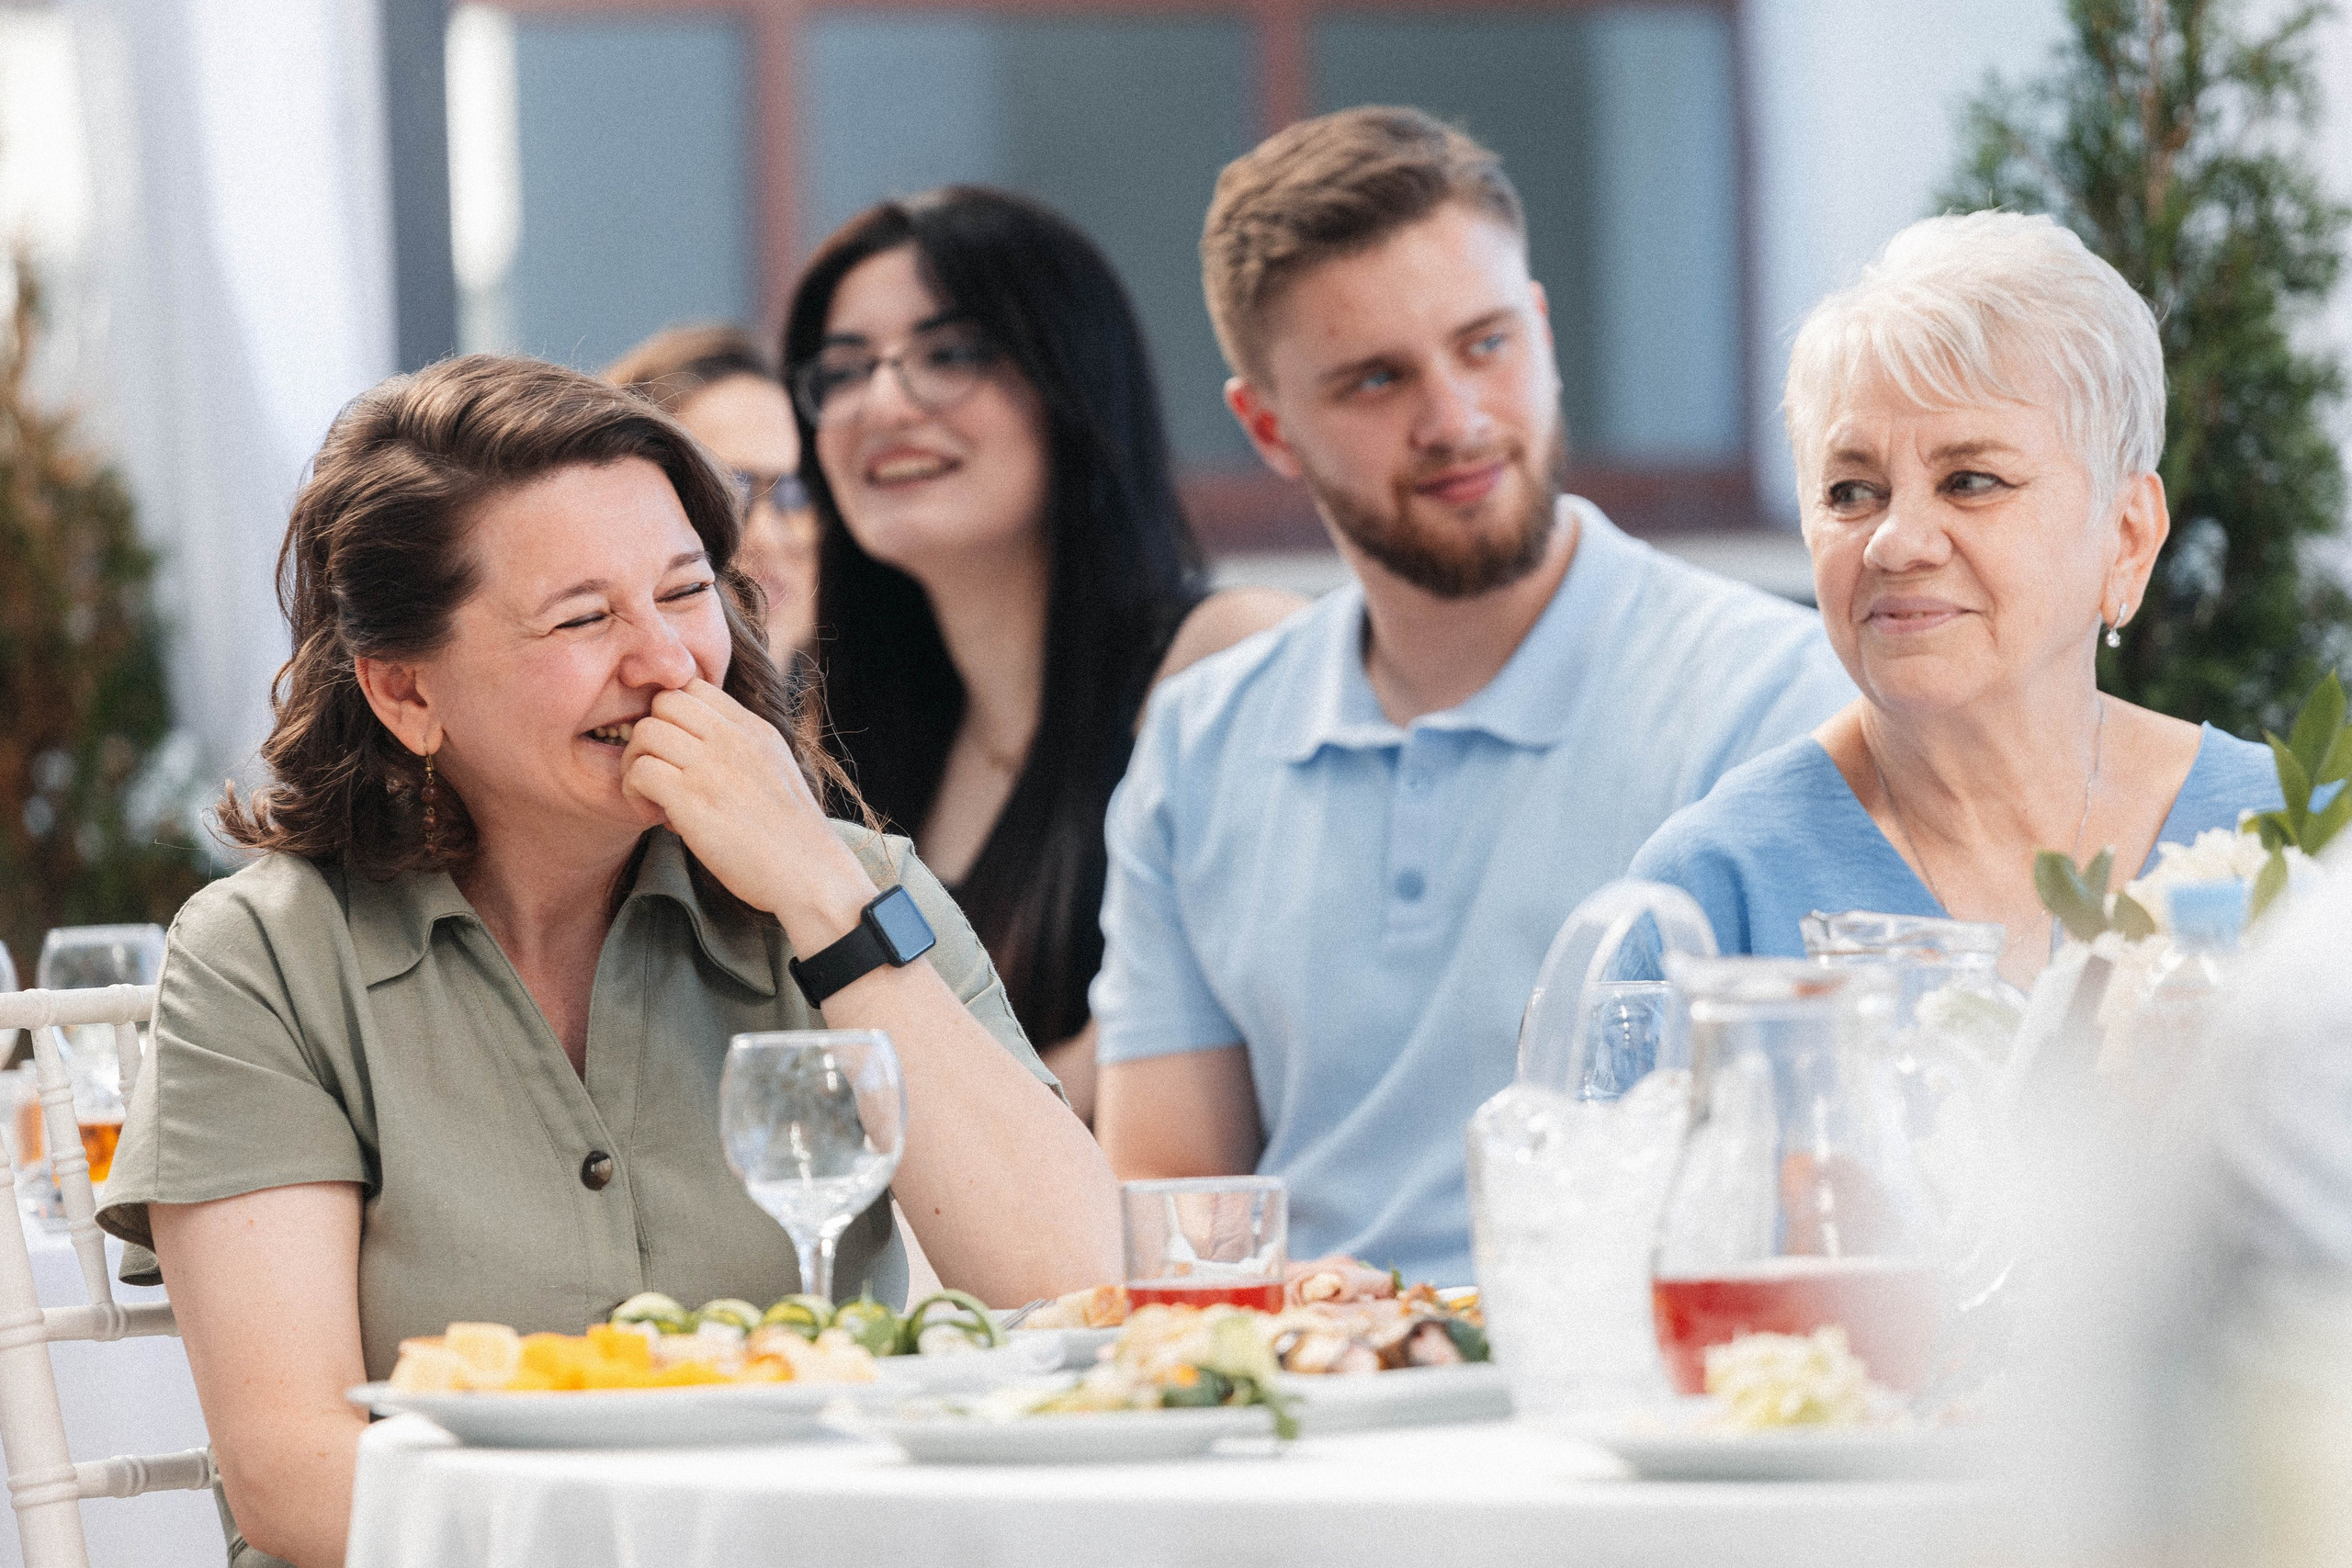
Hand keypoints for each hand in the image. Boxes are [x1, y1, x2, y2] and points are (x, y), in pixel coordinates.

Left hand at [619, 679, 874, 931]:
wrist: (811, 873)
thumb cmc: (790, 834)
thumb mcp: (774, 768)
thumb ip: (740, 748)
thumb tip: (695, 744)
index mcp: (753, 728)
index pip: (694, 686)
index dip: (671, 713)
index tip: (674, 749)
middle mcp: (732, 739)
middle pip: (663, 702)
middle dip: (648, 735)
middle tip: (657, 773)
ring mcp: (712, 767)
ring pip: (644, 732)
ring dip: (636, 765)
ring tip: (653, 799)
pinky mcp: (693, 800)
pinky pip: (640, 772)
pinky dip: (635, 795)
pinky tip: (656, 818)